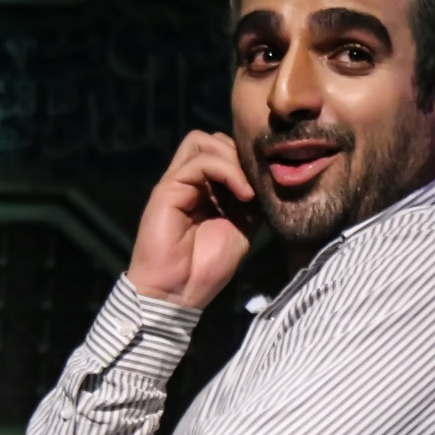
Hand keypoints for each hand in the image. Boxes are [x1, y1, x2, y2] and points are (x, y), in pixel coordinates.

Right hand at [125, 132, 254, 308]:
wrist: (177, 294)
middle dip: (238, 154)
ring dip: (232, 159)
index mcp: (204, 191)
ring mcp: (176, 183)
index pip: (223, 153)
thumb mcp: (241, 230)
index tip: (263, 186)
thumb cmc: (204, 269)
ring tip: (247, 189)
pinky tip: (242, 193)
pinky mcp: (167, 188)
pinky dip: (227, 170)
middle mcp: (188, 183)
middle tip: (254, 184)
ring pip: (202, 141)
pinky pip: (199, 161)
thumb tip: (266, 181)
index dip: (244, 161)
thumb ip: (249, 204)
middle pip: (211, 140)